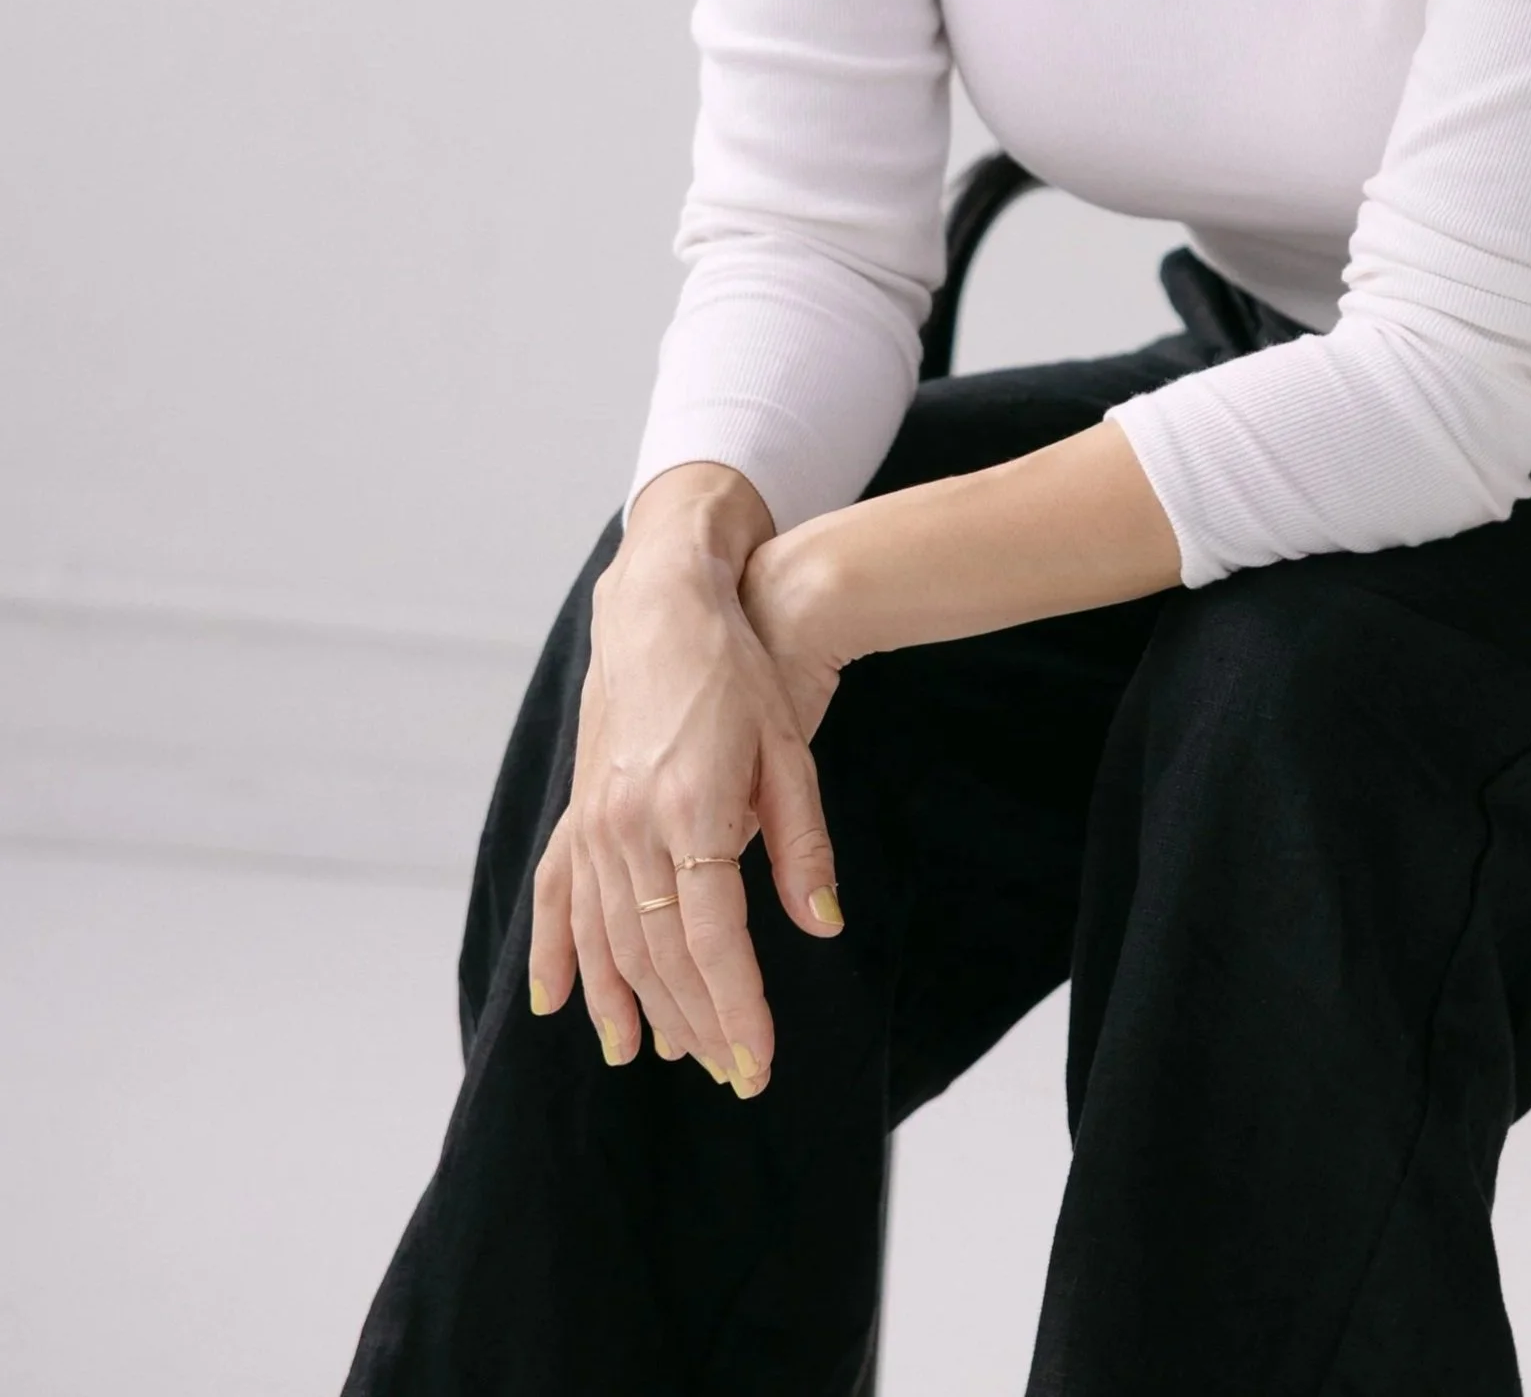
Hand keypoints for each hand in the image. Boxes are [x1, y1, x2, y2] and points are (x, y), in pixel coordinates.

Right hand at [526, 464, 845, 1097]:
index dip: (737, 1011)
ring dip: (636, 1005)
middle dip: (696, 1023)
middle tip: (728, 1072)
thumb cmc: (738, 672)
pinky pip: (561, 901)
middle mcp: (631, 827)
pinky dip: (562, 957)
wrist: (662, 605)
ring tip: (660, 1057)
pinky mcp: (580, 812)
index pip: (715, 942)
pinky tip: (563, 1005)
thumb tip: (821, 926)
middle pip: (663, 954)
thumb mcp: (789, 749)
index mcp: (692, 811)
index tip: (758, 1064)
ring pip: (613, 939)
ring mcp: (596, 822)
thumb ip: (802, 844)